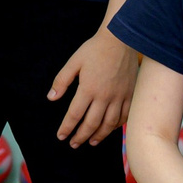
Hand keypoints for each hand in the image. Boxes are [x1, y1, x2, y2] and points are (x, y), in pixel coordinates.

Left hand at [47, 27, 138, 145]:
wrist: (121, 39)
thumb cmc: (95, 49)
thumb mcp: (74, 62)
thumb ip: (62, 81)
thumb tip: (51, 98)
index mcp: (88, 88)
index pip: (75, 115)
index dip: (67, 128)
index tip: (61, 136)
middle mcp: (104, 96)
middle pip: (91, 123)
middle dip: (81, 136)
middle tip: (74, 144)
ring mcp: (119, 96)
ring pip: (109, 123)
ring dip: (99, 135)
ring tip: (91, 142)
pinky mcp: (130, 94)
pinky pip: (125, 115)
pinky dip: (117, 125)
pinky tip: (110, 129)